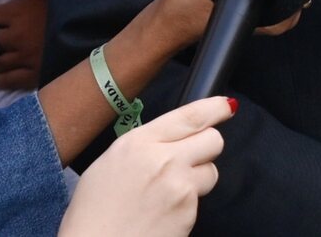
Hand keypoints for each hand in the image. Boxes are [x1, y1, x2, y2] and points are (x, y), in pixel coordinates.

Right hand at [59, 96, 234, 236]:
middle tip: (191, 157)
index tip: (227, 106)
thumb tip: (168, 138)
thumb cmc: (93, 213)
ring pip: (211, 172)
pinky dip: (187, 206)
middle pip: (213, 139)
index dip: (215, 108)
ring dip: (198, 178)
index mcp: (139, 143)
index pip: (190, 116)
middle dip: (206, 146)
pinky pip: (199, 201)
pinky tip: (164, 214)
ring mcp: (180, 188)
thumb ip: (143, 145)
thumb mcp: (110, 162)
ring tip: (169, 193)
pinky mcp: (189, 214)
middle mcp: (164, 160)